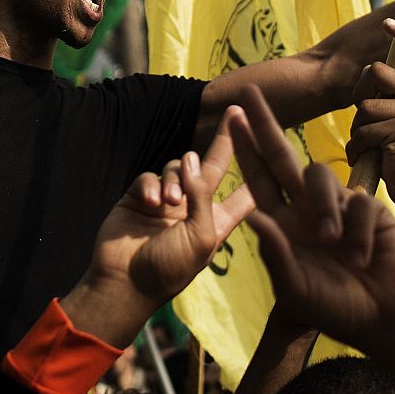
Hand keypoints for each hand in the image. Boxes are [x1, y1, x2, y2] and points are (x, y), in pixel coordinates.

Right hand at [62, 108, 253, 346]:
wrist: (124, 282)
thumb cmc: (169, 268)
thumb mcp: (201, 237)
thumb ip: (202, 195)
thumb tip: (190, 156)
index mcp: (217, 222)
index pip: (244, 192)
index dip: (257, 171)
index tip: (270, 143)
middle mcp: (193, 207)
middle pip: (213, 166)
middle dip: (226, 140)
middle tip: (237, 111)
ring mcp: (166, 200)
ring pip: (176, 167)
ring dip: (175, 179)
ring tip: (169, 202)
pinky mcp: (139, 196)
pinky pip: (149, 177)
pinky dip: (150, 186)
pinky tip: (150, 202)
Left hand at [231, 85, 394, 388]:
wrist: (385, 320)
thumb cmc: (336, 308)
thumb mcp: (296, 289)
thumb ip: (275, 254)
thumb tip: (252, 216)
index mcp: (283, 222)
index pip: (257, 179)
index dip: (244, 149)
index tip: (230, 119)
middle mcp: (306, 207)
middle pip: (282, 156)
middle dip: (264, 124)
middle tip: (249, 92)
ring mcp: (338, 205)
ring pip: (320, 176)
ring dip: (324, 208)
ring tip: (333, 242)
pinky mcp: (370, 209)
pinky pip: (358, 203)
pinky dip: (358, 233)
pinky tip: (363, 257)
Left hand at [346, 19, 394, 213]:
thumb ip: (394, 97)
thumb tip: (371, 73)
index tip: (390, 23)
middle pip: (376, 73)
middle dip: (362, 97)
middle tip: (371, 124)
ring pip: (364, 106)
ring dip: (359, 130)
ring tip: (374, 147)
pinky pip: (363, 130)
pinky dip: (359, 148)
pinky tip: (370, 159)